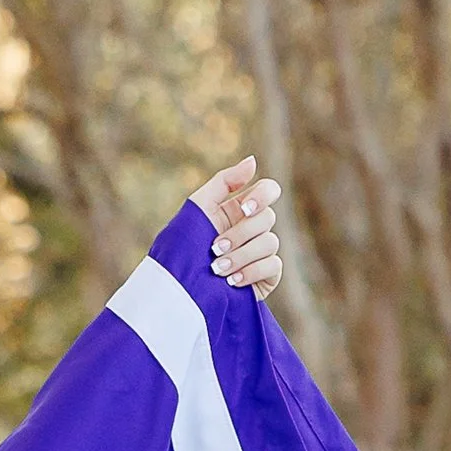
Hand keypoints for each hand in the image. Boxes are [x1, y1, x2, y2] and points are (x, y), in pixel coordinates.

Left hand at [194, 155, 283, 297]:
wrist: (178, 289)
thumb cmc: (182, 247)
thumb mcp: (198, 208)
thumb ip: (225, 181)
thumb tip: (253, 161)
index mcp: (239, 210)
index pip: (269, 190)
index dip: (262, 196)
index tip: (242, 209)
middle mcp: (252, 229)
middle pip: (267, 218)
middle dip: (239, 234)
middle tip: (214, 248)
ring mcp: (261, 253)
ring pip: (269, 242)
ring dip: (240, 255)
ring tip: (216, 269)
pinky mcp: (265, 277)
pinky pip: (272, 265)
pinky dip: (251, 271)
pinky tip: (232, 281)